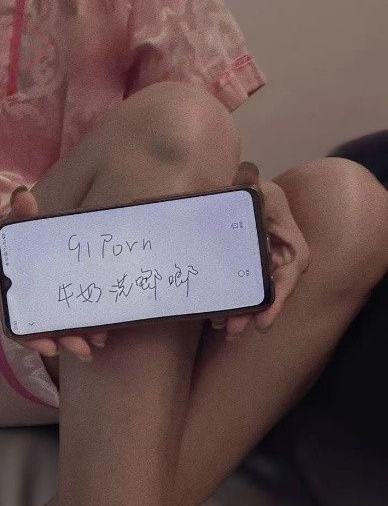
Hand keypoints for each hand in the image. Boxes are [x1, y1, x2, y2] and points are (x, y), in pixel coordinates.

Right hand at [0, 186, 107, 361]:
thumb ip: (18, 212)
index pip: (13, 323)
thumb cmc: (14, 234)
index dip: (30, 339)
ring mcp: (41, 309)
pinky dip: (82, 333)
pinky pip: (66, 326)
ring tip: (98, 346)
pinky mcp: (57, 306)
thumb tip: (23, 196)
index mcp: (8, 292)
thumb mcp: (13, 223)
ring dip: (77, 340)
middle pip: (41, 332)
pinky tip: (101, 337)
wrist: (17, 242)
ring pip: (56, 332)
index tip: (50, 347)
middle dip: (64, 341)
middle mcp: (23, 306)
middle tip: (86, 349)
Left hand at [211, 162, 309, 340]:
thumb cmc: (245, 185)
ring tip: (224, 329)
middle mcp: (276, 252)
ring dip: (240, 313)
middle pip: (270, 288)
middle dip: (254, 312)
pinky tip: (215, 318)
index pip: (290, 271)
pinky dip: (229, 303)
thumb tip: (246, 174)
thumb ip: (248, 180)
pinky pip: (238, 288)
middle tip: (234, 331)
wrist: (225, 190)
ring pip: (253, 293)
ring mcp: (258, 262)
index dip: (279, 297)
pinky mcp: (239, 267)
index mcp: (285, 235)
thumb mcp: (251, 181)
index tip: (263, 321)